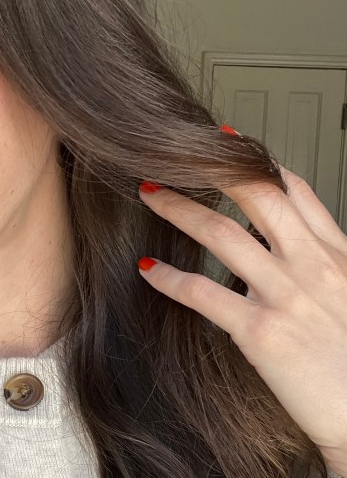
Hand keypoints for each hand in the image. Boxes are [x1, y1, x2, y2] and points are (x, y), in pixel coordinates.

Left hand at [137, 165, 346, 476]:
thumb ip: (323, 268)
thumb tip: (284, 253)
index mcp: (338, 254)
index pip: (296, 190)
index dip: (258, 161)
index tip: (228, 144)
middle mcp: (312, 265)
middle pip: (256, 194)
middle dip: (211, 167)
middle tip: (176, 155)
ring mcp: (286, 296)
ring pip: (221, 232)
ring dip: (178, 207)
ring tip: (150, 193)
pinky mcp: (261, 332)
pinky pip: (202, 294)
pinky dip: (169, 278)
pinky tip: (149, 270)